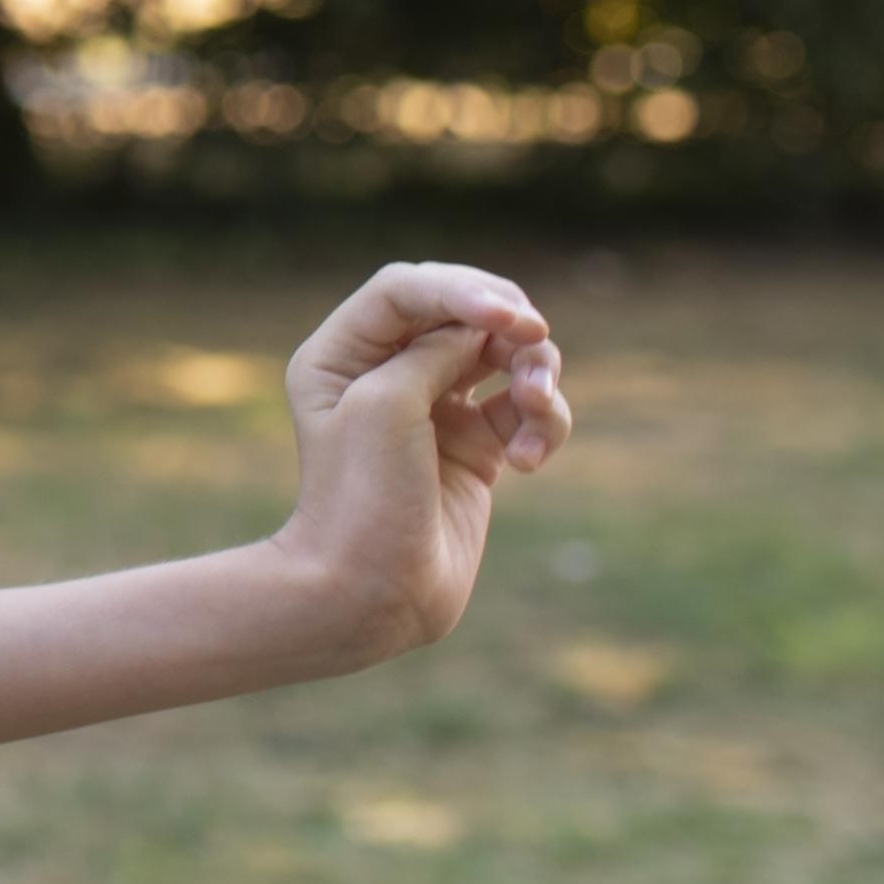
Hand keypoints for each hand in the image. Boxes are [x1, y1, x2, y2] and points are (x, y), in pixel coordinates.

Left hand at [272, 260, 573, 662]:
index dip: (462, 289)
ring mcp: (434, 409)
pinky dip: (542, 423)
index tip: (507, 318)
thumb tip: (482, 325)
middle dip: (509, 327)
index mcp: (342, 353)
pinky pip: (527, 411)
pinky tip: (526, 461)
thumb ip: (435, 349)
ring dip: (536, 374)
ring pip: (508, 357)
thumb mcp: (386, 403)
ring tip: (534, 410)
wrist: (372, 594)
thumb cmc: (363, 499)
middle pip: (465, 312)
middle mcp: (385, 373)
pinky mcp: (476, 448)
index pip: (407, 289)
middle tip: (532, 348)